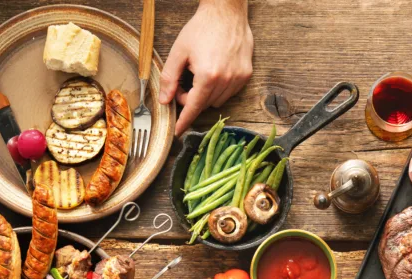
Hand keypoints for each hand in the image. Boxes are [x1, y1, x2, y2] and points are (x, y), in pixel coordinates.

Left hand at [158, 0, 252, 135]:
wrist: (226, 12)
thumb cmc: (202, 28)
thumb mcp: (179, 51)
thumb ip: (169, 78)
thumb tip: (165, 100)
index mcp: (208, 75)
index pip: (194, 107)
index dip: (185, 121)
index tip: (178, 132)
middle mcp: (226, 80)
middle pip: (205, 104)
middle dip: (192, 98)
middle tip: (184, 82)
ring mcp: (238, 78)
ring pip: (218, 100)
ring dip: (206, 94)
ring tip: (200, 74)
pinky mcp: (246, 74)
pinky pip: (230, 92)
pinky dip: (220, 87)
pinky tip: (215, 70)